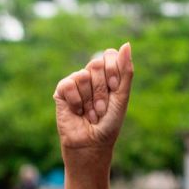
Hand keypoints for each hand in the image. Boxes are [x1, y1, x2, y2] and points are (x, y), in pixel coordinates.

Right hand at [54, 44, 133, 160]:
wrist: (92, 145)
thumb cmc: (109, 124)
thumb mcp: (121, 97)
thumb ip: (125, 72)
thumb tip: (127, 44)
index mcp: (107, 76)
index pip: (109, 55)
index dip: (112, 70)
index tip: (114, 88)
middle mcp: (91, 76)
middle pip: (96, 64)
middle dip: (102, 90)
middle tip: (101, 108)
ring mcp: (76, 83)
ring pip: (83, 75)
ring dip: (89, 99)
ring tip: (89, 113)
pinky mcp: (62, 91)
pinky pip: (69, 84)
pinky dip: (76, 101)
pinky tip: (77, 112)